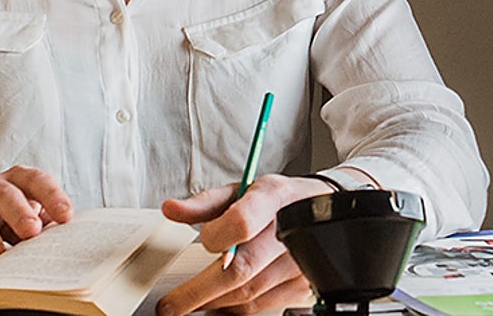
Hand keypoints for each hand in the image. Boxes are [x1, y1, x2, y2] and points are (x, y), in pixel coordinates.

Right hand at [0, 166, 73, 261]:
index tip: (66, 217)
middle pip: (6, 195)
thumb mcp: (33, 215)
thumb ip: (46, 222)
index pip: (38, 181)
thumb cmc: (12, 218)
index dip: (53, 197)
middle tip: (32, 232)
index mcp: (20, 179)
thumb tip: (63, 240)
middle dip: (19, 213)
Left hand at [157, 173, 335, 315]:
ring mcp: (301, 261)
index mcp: (273, 198)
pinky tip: (220, 301)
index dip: (216, 237)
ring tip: (192, 301)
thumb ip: (205, 202)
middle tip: (170, 306)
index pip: (242, 222)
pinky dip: (235, 307)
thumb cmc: (276, 199)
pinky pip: (262, 305)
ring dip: (214, 302)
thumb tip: (171, 209)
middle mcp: (291, 230)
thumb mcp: (242, 189)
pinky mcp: (303, 284)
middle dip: (199, 292)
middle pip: (241, 269)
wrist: (322, 208)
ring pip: (249, 293)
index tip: (202, 243)